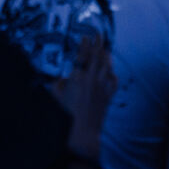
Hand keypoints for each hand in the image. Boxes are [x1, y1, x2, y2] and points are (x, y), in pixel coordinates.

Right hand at [51, 36, 117, 161]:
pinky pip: (113, 81)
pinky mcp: (107, 97)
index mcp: (77, 78)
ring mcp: (102, 88)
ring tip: (104, 48)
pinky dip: (112, 74)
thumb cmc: (66, 117)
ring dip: (106, 55)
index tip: (85, 36)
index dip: (85, 44)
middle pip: (98, 56)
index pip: (83, 55)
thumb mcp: (56, 96)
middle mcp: (92, 80)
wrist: (82, 134)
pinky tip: (110, 71)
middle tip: (98, 34)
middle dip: (98, 43)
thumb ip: (59, 83)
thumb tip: (62, 77)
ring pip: (107, 66)